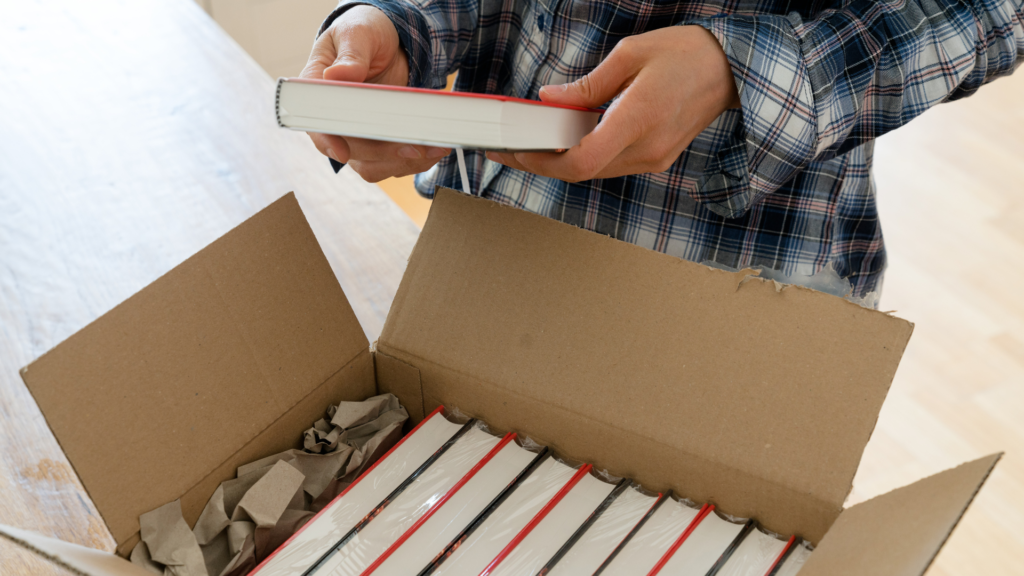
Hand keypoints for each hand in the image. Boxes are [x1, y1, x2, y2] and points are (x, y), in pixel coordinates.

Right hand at [301, 6, 450, 181]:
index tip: (343, 152)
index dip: (327, 140)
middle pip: (350, 151)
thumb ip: (351, 55)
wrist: (390, 42)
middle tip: (415, 147)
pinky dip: (416, 160)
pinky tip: (435, 148)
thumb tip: (337, 75)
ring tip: (434, 148)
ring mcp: (356, 135)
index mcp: (318, 91)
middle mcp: (334, 119)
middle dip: (383, 153)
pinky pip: (393, 163)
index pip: (315, 123)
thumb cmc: (365, 33)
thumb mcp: (358, 34)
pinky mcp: (380, 143)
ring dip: (403, 162)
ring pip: (373, 165)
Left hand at [485, 26, 738, 181]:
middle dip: (540, 163)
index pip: (581, 161)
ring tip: (529, 145)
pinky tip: (563, 142)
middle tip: (507, 150)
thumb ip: (586, 85)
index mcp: (638, 120)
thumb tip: (549, 101)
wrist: (731, 70)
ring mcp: (653, 159)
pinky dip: (581, 156)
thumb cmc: (685, 54)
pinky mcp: (655, 159)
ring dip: (559, 162)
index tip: (516, 149)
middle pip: (581, 172)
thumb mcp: (630, 54)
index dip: (543, 161)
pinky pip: (609, 165)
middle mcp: (646, 150)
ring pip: (593, 171)